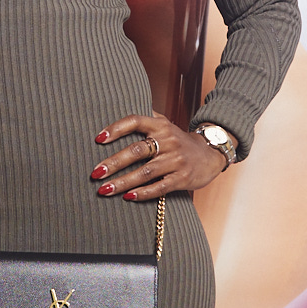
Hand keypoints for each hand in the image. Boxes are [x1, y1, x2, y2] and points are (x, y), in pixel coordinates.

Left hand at [90, 113, 229, 200]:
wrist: (211, 154)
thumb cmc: (179, 141)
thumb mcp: (166, 124)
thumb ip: (146, 118)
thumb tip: (116, 110)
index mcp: (161, 126)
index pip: (136, 121)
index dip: (116, 128)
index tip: (98, 139)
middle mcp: (169, 141)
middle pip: (136, 151)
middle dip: (113, 163)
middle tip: (95, 173)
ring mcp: (176, 160)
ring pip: (145, 172)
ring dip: (122, 182)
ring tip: (104, 189)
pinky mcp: (182, 178)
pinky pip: (160, 187)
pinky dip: (143, 193)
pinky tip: (128, 197)